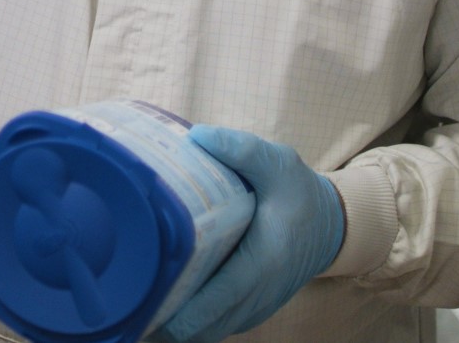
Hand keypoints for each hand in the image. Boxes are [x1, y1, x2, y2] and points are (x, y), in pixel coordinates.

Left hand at [155, 126, 344, 342]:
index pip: (211, 304)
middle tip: (126, 291)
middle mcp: (256, 297)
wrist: (331, 225)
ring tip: (138, 292)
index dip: (174, 311)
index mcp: (260, 265)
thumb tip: (196, 136)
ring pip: (203, 335)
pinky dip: (188, 321)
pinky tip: (164, 293)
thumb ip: (241, 148)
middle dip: (162, 317)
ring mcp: (253, 310)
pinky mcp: (248, 312)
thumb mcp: (278, 163)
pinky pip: (213, 328)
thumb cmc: (301, 193)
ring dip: (172, 322)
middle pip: (198, 330)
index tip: (141, 297)